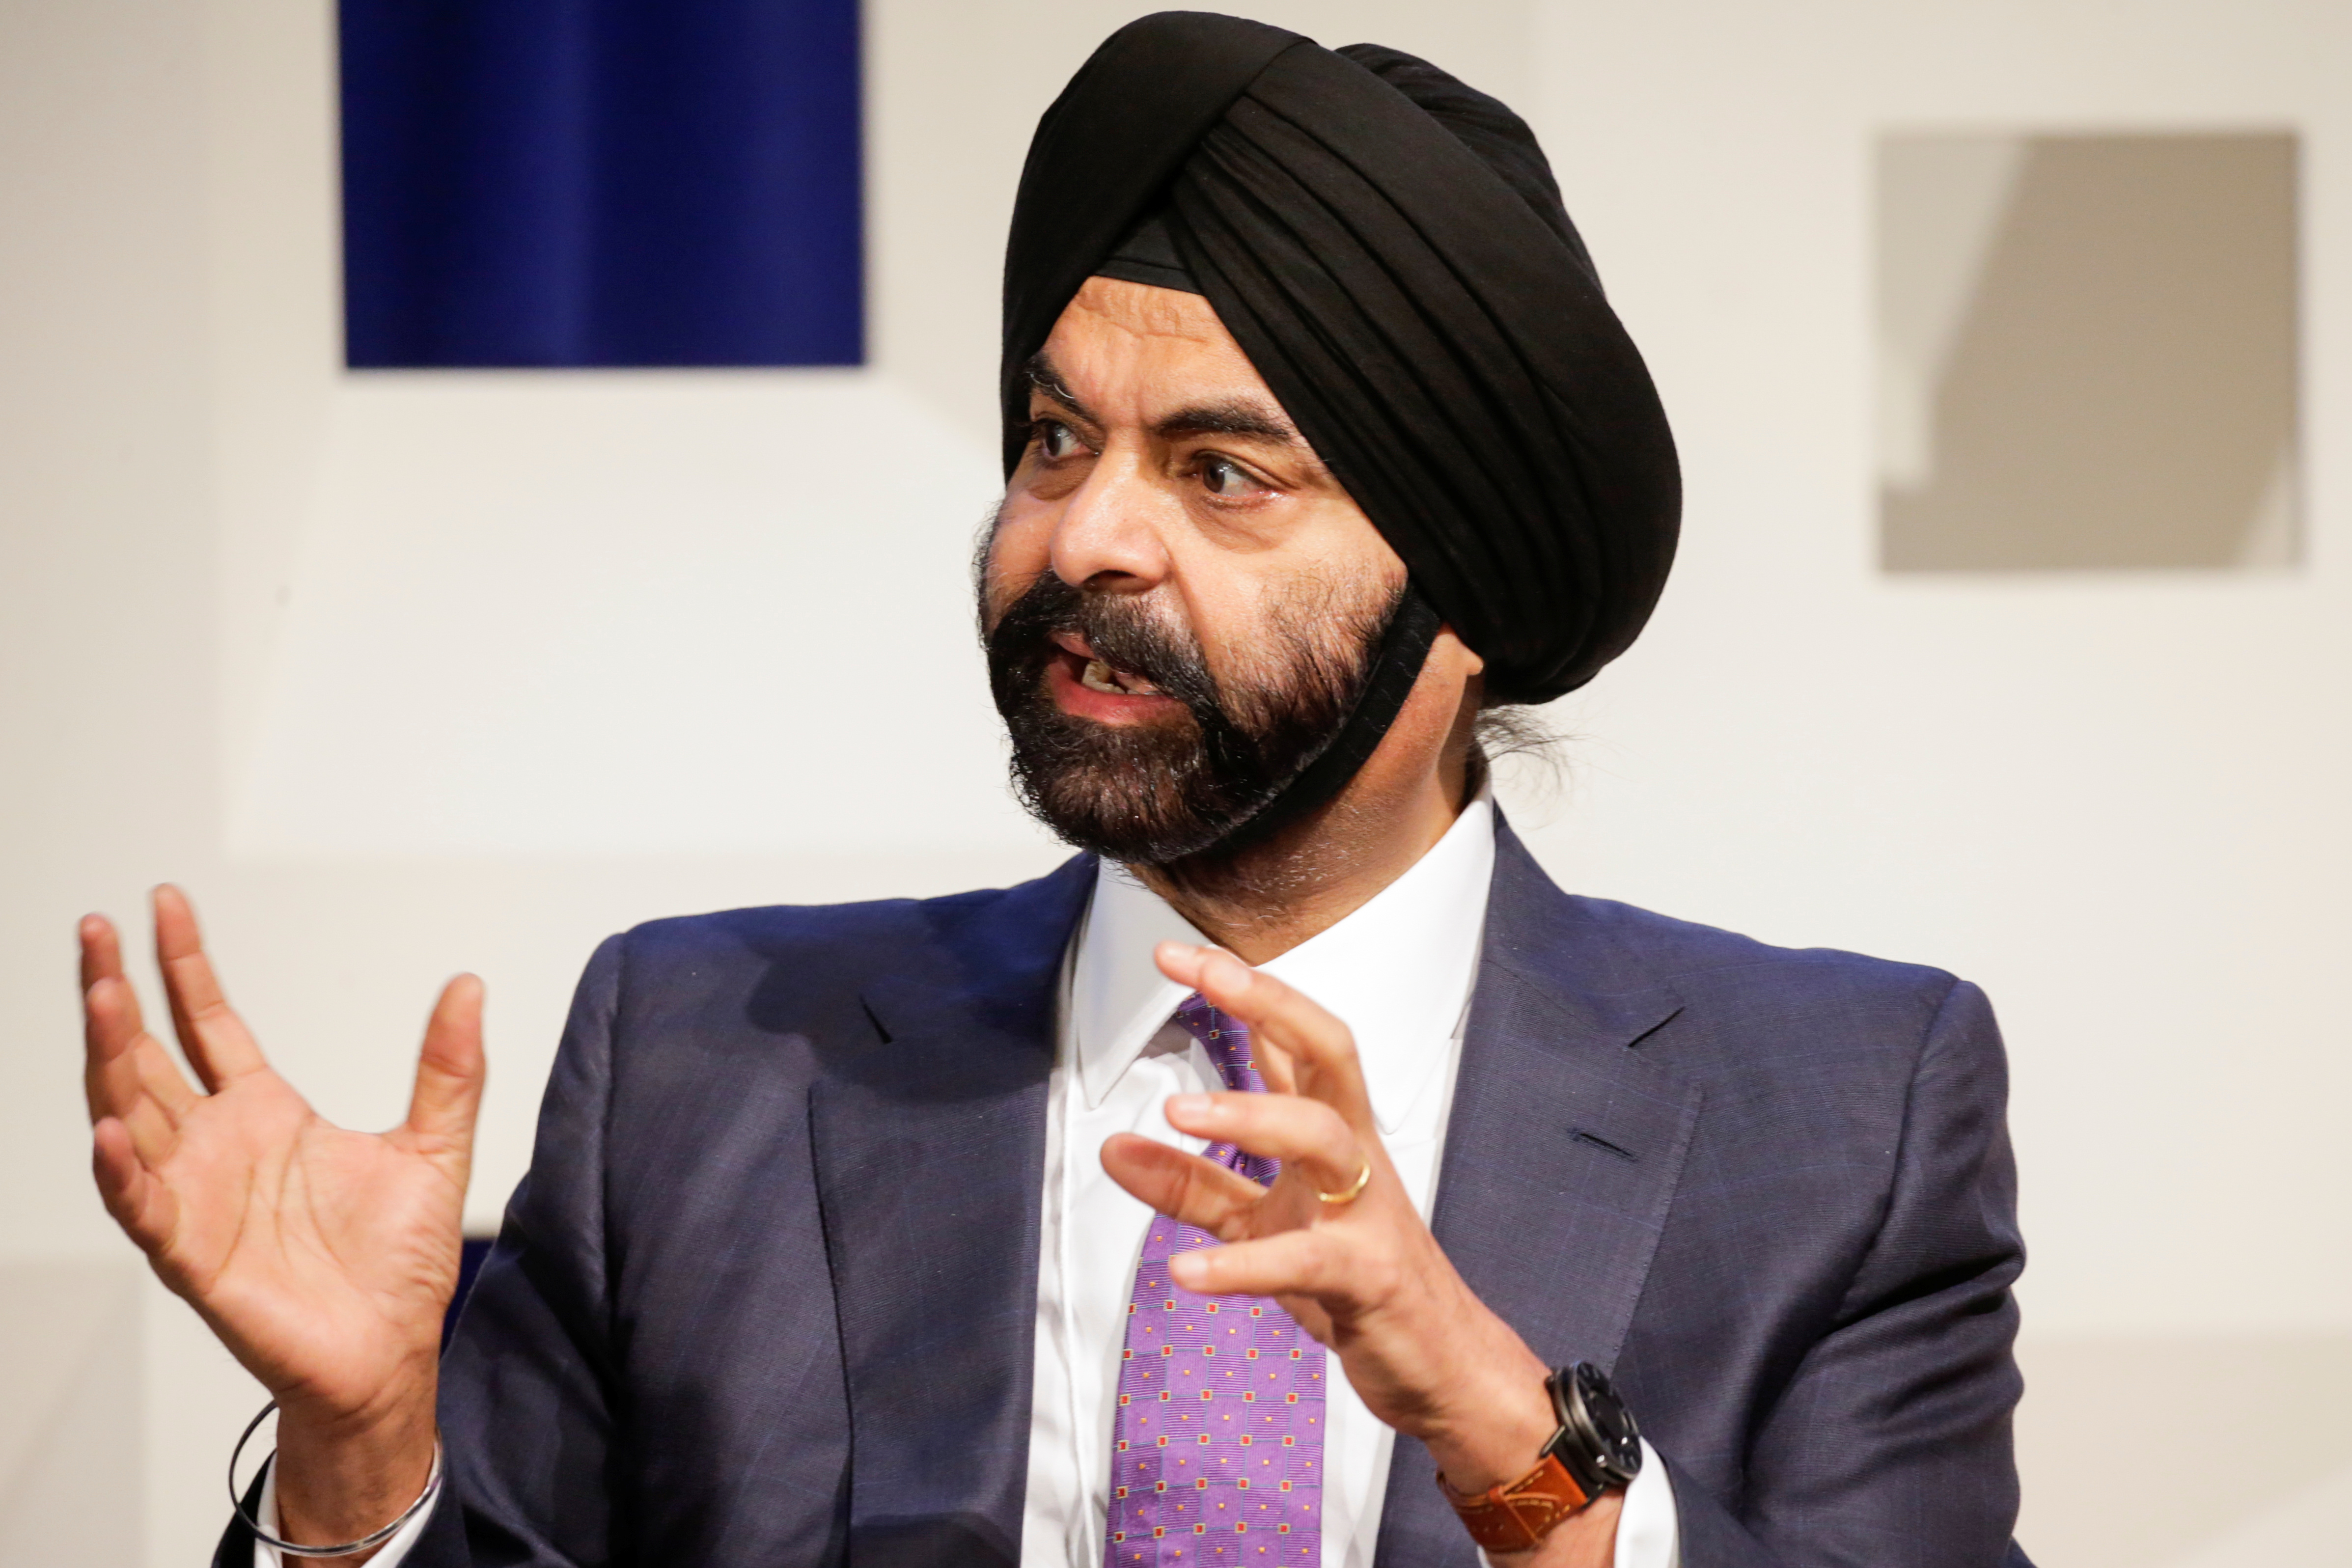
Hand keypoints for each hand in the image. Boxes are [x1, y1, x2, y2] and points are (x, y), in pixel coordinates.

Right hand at [81, 887, 483, 1549]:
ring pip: (130, 1116)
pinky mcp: (192, 1257)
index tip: (164, 905)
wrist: (391, 1352)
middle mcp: (217, 1149)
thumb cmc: (399, 1264)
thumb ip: (449, 1068)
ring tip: (100, 999)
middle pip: (148, 1057)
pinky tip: (113, 1133)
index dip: (182, 966)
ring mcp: (195, 1199)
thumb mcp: (438, 1147)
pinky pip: (143, 1209)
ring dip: (109, 1061)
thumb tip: (469, 985)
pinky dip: (123, 1173)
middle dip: (117, 995)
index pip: (207, 1024)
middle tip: (96, 934)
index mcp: (266, 1115)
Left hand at [1099, 943, 1620, 1565]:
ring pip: (1324, 1137)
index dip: (1240, 988)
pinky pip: (1306, 1260)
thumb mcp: (1260, 1226)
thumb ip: (1191, 1187)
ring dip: (1253, 1115)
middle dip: (1268, 1002)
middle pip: (1327, 1052)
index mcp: (1332, 1134)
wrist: (1440, 1363)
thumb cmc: (1355, 1278)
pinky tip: (1185, 1274)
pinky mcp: (1368, 1276)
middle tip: (1200, 973)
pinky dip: (1244, 1266)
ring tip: (1177, 1114)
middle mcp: (1355, 1156)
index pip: (1289, 1040)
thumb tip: (1115, 1147)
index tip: (1176, 953)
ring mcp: (1368, 1211)